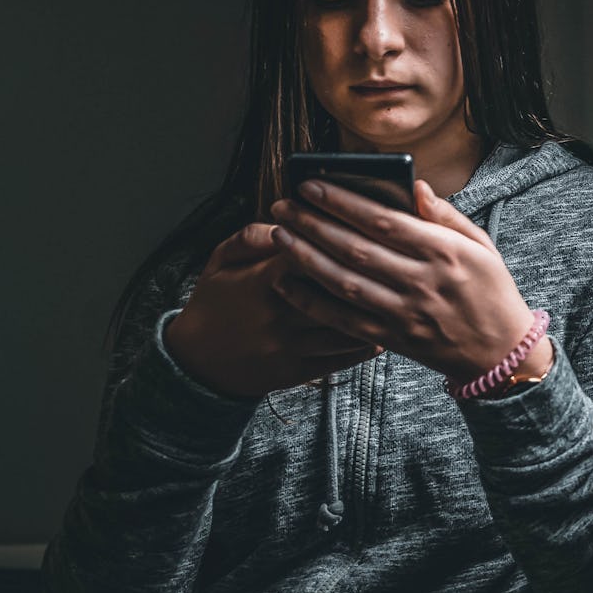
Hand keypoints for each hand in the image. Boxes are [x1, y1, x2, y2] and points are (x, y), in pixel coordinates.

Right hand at [164, 223, 382, 397]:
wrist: (196, 364)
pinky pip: (340, 359)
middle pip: (335, 289)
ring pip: (345, 326)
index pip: (309, 253)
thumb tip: (281, 222)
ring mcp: (290, 345)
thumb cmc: (213, 303)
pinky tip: (382, 332)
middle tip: (393, 262)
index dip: (335, 239)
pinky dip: (365, 346)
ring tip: (395, 297)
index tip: (357, 228)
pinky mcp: (296, 370)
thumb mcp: (219, 261)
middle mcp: (279, 313)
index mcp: (261, 281)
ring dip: (375, 312)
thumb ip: (249, 237)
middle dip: (366, 275)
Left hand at [269, 179, 552, 384]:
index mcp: (444, 251)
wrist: (500, 353)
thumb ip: (446, 215)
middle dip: (313, 224)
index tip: (311, 185)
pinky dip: (312, 302)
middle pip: (355, 248)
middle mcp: (422, 282)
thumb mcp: (481, 244)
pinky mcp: (392, 339)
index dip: (342, 202)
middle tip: (282, 205)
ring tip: (278, 235)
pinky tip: (286, 283)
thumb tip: (416, 185)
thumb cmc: (490, 290)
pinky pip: (344, 320)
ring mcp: (405, 313)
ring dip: (305, 258)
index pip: (383, 220)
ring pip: (344, 283)